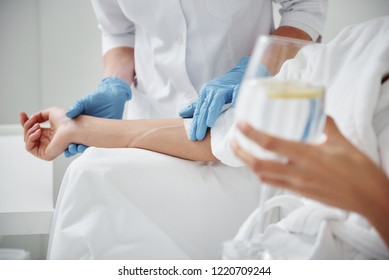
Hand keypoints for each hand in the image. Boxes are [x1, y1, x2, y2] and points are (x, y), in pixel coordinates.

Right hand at [20, 108, 71, 160]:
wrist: (73, 126)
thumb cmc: (67, 119)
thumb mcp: (50, 113)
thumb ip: (38, 115)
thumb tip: (30, 119)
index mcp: (50, 133)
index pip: (33, 130)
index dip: (26, 122)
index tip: (22, 113)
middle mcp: (48, 141)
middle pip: (28, 135)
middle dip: (26, 125)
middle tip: (32, 120)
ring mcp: (47, 148)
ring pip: (27, 140)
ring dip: (28, 131)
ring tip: (37, 126)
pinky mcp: (46, 155)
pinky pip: (29, 148)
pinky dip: (30, 138)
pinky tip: (38, 132)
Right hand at [65, 77, 130, 156]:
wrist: (112, 97)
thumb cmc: (97, 98)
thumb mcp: (85, 102)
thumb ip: (77, 107)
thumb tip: (68, 114)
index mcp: (79, 123)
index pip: (70, 135)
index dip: (65, 141)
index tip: (63, 146)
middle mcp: (86, 129)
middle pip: (77, 142)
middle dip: (73, 148)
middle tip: (71, 149)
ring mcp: (96, 131)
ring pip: (88, 143)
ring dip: (82, 148)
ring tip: (79, 148)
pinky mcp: (106, 132)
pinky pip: (100, 141)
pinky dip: (96, 145)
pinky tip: (91, 146)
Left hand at [180, 57, 267, 140]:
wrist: (238, 73)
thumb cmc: (223, 88)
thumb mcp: (208, 97)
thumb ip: (197, 106)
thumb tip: (182, 114)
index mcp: (205, 93)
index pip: (199, 111)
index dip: (195, 124)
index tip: (193, 137)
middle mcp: (213, 90)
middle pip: (205, 107)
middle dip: (201, 123)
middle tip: (198, 136)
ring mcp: (225, 88)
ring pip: (216, 100)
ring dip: (212, 112)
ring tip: (208, 124)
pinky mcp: (237, 86)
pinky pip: (235, 92)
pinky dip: (235, 98)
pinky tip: (233, 105)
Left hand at [232, 117, 388, 216]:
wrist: (369, 198)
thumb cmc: (360, 171)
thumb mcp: (342, 142)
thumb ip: (326, 125)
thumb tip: (318, 112)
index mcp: (307, 156)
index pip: (272, 144)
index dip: (252, 134)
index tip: (240, 125)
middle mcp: (298, 172)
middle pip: (259, 164)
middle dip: (241, 153)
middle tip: (233, 141)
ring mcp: (297, 185)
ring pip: (263, 176)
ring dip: (249, 164)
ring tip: (243, 152)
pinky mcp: (300, 193)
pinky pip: (275, 184)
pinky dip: (263, 174)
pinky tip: (262, 165)